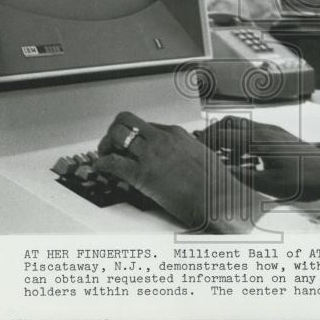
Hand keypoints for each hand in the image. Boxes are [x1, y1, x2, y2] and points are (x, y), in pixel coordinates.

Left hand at [94, 112, 263, 232]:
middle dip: (114, 131)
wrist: (219, 198)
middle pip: (127, 120)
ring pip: (116, 135)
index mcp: (176, 134)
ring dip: (105, 145)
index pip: (146, 124)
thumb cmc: (215, 183)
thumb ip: (188, 153)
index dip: (135, 135)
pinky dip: (101, 164)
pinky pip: (112, 162)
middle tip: (111, 145)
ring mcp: (151, 154)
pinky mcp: (142, 175)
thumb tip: (183, 158)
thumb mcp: (202, 157)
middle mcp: (161, 138)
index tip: (131, 145)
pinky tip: (101, 169)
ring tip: (104, 155)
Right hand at [196, 116, 319, 201]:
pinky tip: (243, 161)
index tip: (192, 150)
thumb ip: (243, 179)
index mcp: (260, 139)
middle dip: (213, 135)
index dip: (204, 141)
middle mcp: (266, 130)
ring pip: (242, 127)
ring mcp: (274, 132)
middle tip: (202, 152)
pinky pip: (254, 134)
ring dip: (227, 139)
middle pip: (230, 124)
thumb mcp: (270, 186)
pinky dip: (241, 143)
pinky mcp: (281, 138)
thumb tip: (220, 175)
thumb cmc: (307, 180)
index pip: (223, 134)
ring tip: (220, 158)